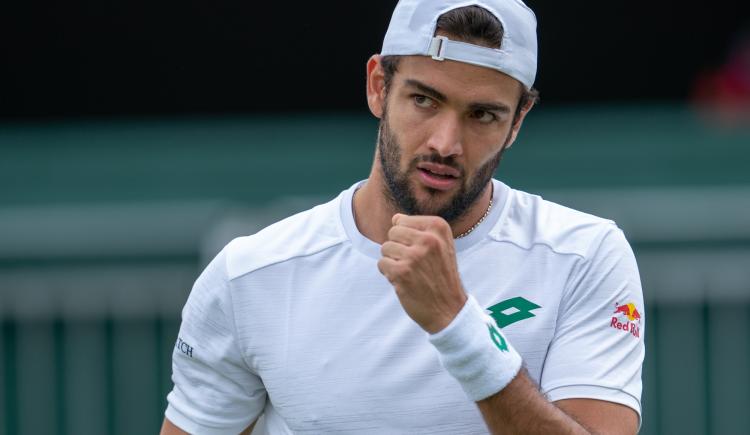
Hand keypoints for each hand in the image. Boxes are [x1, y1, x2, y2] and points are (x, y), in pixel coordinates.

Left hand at [378, 213, 467, 333]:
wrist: (450, 309)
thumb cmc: (442, 276)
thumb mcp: (441, 245)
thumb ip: (419, 229)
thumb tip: (395, 218)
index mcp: (438, 227)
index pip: (401, 220)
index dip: (405, 238)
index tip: (422, 252)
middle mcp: (428, 239)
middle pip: (392, 232)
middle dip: (397, 248)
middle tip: (414, 264)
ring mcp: (414, 256)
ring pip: (385, 248)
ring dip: (393, 261)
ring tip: (411, 273)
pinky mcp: (402, 272)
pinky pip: (381, 264)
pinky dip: (389, 274)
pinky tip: (405, 281)